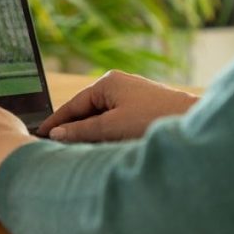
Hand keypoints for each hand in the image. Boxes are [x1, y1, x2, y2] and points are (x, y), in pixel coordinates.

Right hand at [37, 70, 198, 142]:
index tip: (39, 135)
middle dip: (73, 128)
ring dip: (90, 133)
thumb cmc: (154, 120)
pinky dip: (105, 133)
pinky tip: (102, 147)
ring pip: (101, 117)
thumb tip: (57, 134)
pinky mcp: (143, 109)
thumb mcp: (111, 127)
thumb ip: (81, 130)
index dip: (56, 121)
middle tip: (54, 147)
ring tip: (75, 151)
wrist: (194, 122)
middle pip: (87, 110)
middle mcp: (118, 85)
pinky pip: (115, 121)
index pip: (73, 104)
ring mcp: (132, 96)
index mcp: (107, 82)